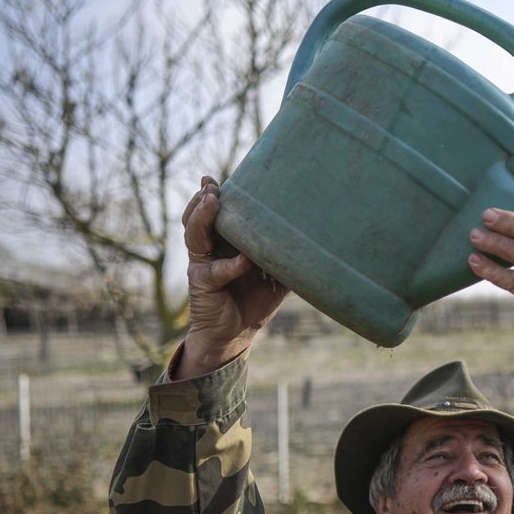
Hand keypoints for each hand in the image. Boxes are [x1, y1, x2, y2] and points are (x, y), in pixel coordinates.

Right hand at [176, 176, 288, 379]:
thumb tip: (319, 244)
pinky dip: (231, 265)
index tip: (214, 178)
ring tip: (212, 200)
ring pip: (194, 235)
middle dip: (202, 199)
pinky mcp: (203, 284)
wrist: (235, 335)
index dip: (212, 196)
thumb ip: (286, 258)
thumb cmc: (253, 302)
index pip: (214, 215)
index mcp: (223, 244)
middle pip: (196, 217)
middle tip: (211, 184)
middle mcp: (209, 250)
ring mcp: (202, 265)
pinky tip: (244, 261)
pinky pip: (216, 270)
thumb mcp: (275, 277)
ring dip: (202, 217)